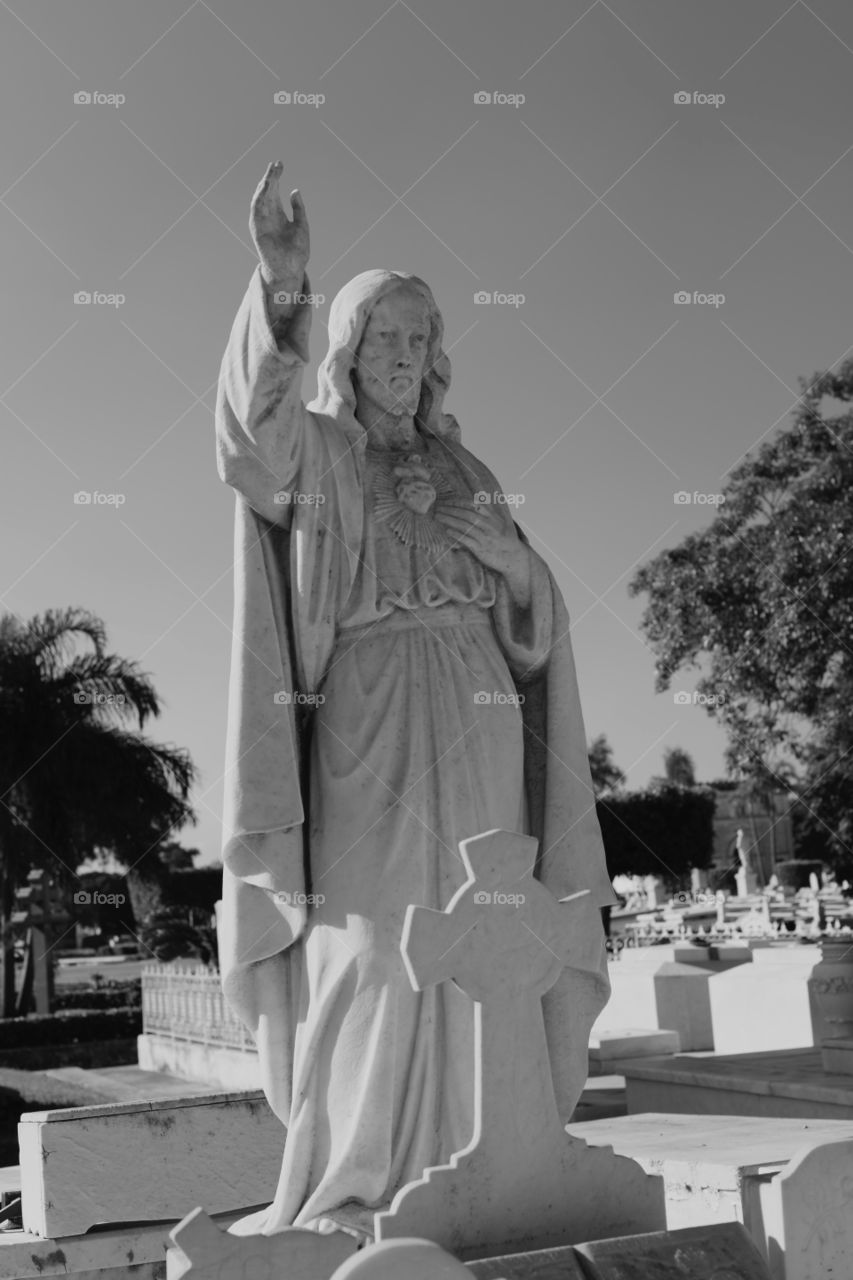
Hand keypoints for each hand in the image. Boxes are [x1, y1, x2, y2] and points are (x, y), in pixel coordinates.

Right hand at [250, 161, 309, 291]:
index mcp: (278, 213)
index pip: (275, 191)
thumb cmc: (297, 251)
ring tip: (270, 173)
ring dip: (264, 185)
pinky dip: (259, 198)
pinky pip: (256, 210)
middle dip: (270, 177)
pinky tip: (265, 187)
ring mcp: (262, 221)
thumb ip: (298, 208)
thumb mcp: (301, 225)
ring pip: (260, 198)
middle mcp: (268, 215)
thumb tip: (295, 191)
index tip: (280, 164)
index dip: (276, 177)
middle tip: (276, 164)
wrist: (291, 269)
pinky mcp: (257, 228)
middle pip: (267, 191)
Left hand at [435, 505, 530, 605]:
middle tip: (438, 508)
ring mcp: (485, 537)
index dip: (459, 502)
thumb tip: (478, 499)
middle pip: (466, 514)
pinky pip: (466, 540)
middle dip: (450, 509)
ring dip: (449, 520)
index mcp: (492, 517)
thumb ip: (489, 512)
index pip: (474, 505)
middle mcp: (488, 525)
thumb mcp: (501, 522)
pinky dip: (456, 534)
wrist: (514, 557)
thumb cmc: (505, 540)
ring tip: (438, 517)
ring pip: (464, 525)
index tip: (448, 501)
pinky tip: (447, 531)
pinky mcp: (481, 549)